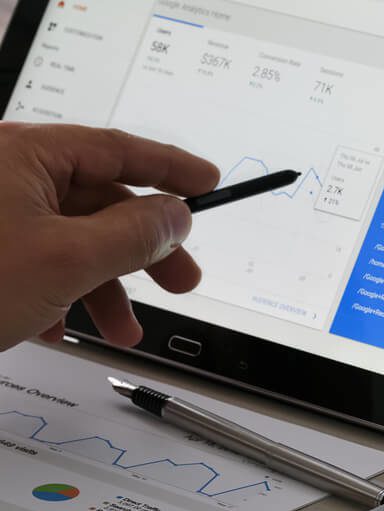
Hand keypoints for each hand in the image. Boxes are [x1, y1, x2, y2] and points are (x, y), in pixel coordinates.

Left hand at [0, 122, 218, 350]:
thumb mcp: (68, 260)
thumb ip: (136, 234)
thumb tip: (177, 215)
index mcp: (24, 156)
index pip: (117, 149)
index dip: (171, 168)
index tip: (207, 183)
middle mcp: (7, 177)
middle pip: (100, 202)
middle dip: (143, 251)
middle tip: (181, 281)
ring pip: (72, 241)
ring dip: (105, 289)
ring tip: (122, 331)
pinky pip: (40, 263)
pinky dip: (62, 296)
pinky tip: (61, 328)